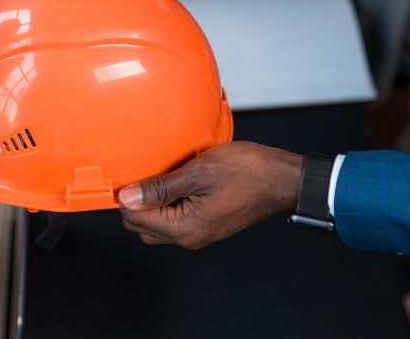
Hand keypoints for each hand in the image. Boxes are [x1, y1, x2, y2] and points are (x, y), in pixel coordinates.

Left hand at [118, 142, 303, 248]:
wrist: (283, 179)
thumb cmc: (248, 172)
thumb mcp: (199, 172)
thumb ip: (161, 188)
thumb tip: (129, 198)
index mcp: (185, 228)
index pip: (136, 220)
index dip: (127, 197)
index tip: (126, 173)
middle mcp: (191, 237)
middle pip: (144, 227)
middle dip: (136, 203)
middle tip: (141, 172)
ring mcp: (201, 232)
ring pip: (159, 224)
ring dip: (152, 203)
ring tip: (157, 175)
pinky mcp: (209, 223)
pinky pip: (177, 218)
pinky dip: (168, 203)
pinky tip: (174, 181)